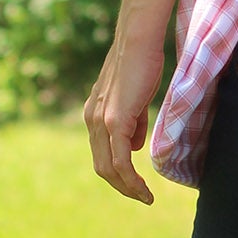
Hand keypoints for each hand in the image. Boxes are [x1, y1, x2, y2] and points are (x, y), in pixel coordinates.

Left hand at [83, 33, 164, 202]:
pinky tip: (144, 189)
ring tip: (145, 197)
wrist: (137, 40)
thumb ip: (134, 123)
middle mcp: (92, 120)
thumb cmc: (141, 63)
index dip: (118, 173)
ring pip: (109, 168)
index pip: (102, 153)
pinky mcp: (115, 120)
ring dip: (128, 187)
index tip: (137, 185)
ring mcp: (101, 121)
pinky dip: (131, 179)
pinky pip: (121, 160)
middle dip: (122, 186)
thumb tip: (136, 147)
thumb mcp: (135, 99)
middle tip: (142, 197)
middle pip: (102, 167)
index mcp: (95, 114)